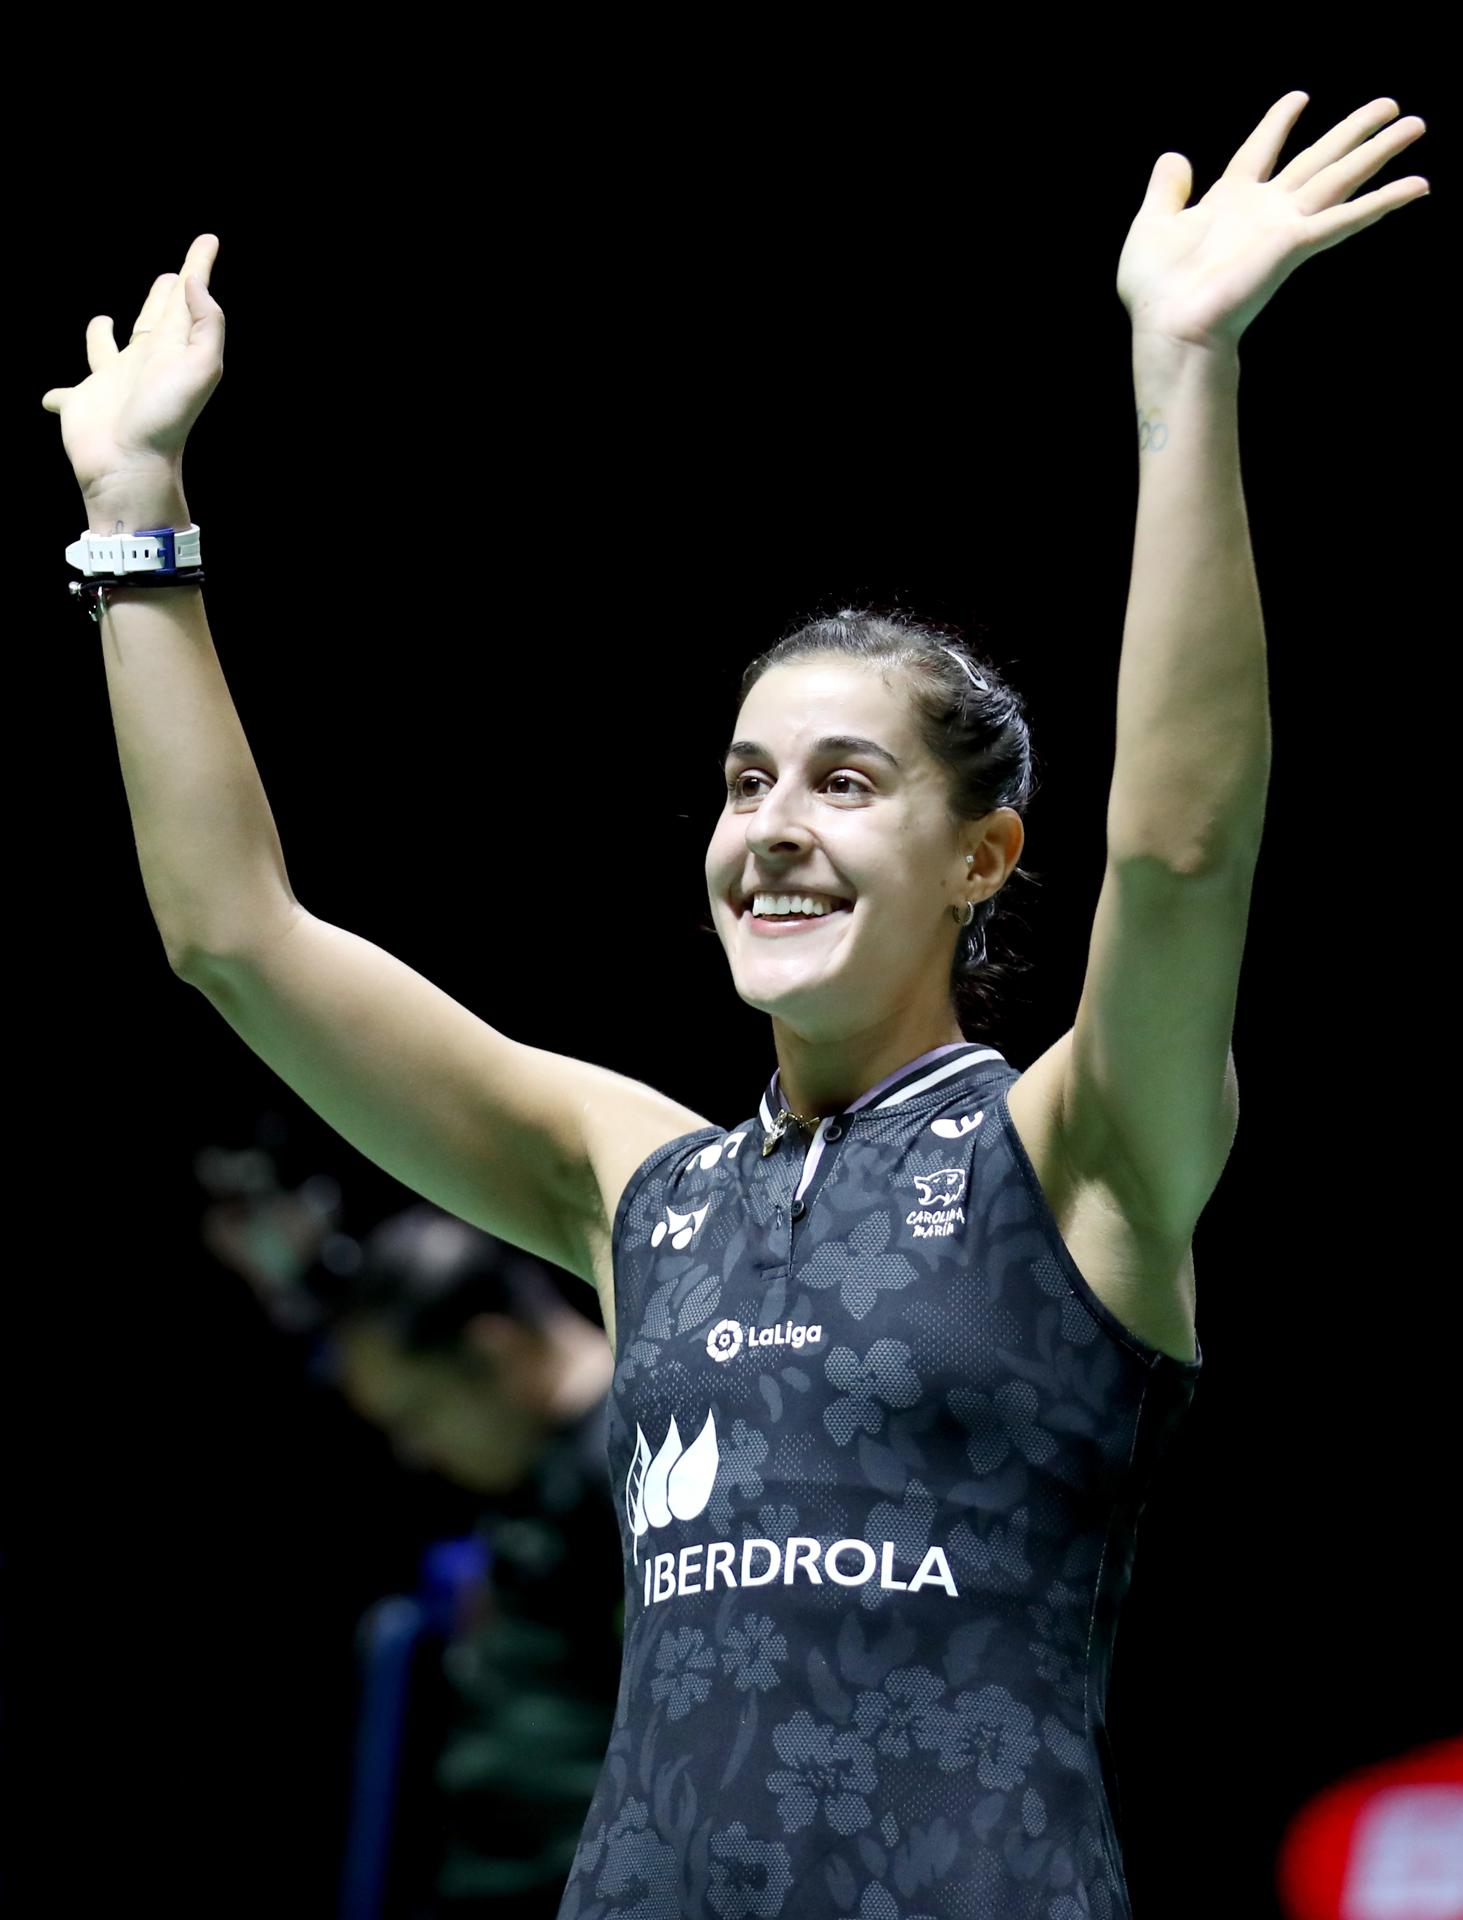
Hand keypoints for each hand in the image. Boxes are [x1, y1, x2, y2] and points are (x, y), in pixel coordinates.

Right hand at [41, 233, 224, 499]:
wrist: (130, 467)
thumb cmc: (165, 420)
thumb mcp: (200, 366)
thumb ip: (204, 323)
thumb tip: (195, 283)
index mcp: (170, 350)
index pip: (186, 299)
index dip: (196, 268)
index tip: (207, 241)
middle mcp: (143, 363)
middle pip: (154, 319)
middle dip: (163, 297)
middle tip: (170, 276)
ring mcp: (111, 384)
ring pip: (107, 350)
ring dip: (103, 336)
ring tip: (103, 321)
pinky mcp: (82, 404)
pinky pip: (67, 395)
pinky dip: (59, 394)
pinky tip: (52, 398)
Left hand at [1116, 94, 1428, 350]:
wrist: (1170, 326)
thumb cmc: (1157, 290)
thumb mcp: (1152, 225)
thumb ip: (1165, 190)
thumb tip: (1174, 156)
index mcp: (1228, 201)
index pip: (1259, 151)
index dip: (1278, 123)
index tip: (1300, 97)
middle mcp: (1264, 211)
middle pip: (1318, 159)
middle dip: (1353, 131)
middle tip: (1391, 105)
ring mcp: (1284, 227)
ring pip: (1341, 177)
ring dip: (1379, 151)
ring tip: (1416, 124)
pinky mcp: (1296, 246)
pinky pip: (1346, 219)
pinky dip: (1382, 202)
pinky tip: (1417, 186)